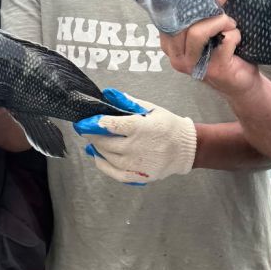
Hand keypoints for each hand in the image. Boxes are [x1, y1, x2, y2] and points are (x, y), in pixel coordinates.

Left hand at [74, 88, 196, 184]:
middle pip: (104, 141)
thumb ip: (128, 102)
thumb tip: (108, 94)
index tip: (84, 121)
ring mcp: (135, 163)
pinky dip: (102, 165)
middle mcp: (135, 147)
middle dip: (92, 135)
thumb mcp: (151, 108)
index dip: (92, 123)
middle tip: (86, 129)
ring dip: (96, 147)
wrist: (186, 148)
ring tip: (94, 140)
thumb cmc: (168, 126)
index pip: (108, 125)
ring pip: (106, 156)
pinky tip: (98, 156)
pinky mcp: (138, 175)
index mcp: (139, 127)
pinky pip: (113, 172)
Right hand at [158, 0, 260, 97]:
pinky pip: (224, 41)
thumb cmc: (224, 51)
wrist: (242, 81)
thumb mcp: (211, 28)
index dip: (186, 2)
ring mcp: (193, 66)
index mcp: (170, 44)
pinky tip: (237, 40)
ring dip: (220, 22)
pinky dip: (234, 35)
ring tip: (231, 25)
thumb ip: (209, 10)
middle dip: (207, 11)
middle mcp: (177, 57)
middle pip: (182, 24)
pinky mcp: (214, 70)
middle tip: (224, 13)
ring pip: (197, 33)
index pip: (170, 18)